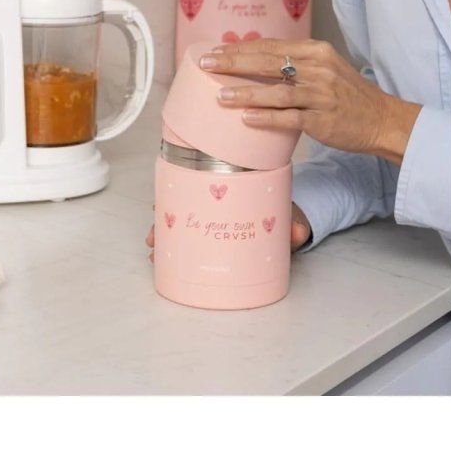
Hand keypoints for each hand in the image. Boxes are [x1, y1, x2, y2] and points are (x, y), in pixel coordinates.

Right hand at [146, 201, 310, 261]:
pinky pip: (195, 241)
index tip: (159, 208)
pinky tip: (167, 261)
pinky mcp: (217, 238)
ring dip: (168, 239)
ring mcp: (215, 222)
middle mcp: (216, 205)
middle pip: (182, 209)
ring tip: (155, 254)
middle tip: (152, 239)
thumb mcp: (289, 218)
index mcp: (229, 193)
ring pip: (184, 226)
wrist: (289, 219)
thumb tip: (297, 234)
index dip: (175, 198)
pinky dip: (179, 250)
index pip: (197, 189)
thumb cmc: (283, 213)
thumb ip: (295, 227)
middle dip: (163, 224)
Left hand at [200, 38, 420, 163]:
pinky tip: (246, 118)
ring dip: (246, 92)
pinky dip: (267, 117)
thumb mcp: (324, 68)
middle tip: (206, 64)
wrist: (382, 119)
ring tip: (220, 95)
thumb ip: (294, 62)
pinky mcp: (322, 120)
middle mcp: (318, 68)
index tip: (215, 51)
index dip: (240, 48)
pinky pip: (290, 117)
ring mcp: (321, 94)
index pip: (270, 46)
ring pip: (276, 91)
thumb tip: (252, 60)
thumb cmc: (347, 95)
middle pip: (268, 62)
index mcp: (315, 51)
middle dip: (233, 62)